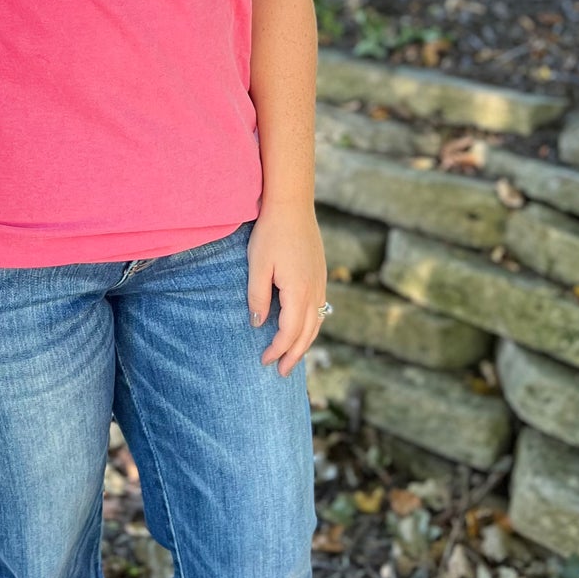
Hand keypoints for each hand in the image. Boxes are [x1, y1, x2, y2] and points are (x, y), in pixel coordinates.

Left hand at [247, 205, 326, 376]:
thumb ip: (258, 297)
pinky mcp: (321, 274)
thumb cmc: (271, 233)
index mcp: (299, 291)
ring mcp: (321, 282)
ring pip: (317, 323)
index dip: (277, 349)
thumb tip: (258, 323)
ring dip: (305, 343)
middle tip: (282, 372)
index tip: (263, 360)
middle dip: (294, 355)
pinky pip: (320, 309)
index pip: (289, 332)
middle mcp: (315, 291)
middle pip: (307, 333)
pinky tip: (304, 328)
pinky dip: (312, 326)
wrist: (292, 204)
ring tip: (294, 358)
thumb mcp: (257, 265)